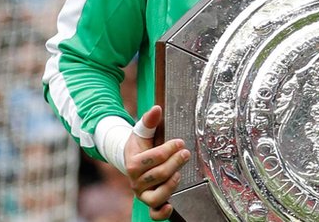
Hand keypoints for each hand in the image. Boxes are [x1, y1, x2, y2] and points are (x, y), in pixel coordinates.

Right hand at [124, 106, 190, 220]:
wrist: (133, 160)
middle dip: (175, 162)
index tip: (179, 142)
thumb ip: (149, 120)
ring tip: (180, 172)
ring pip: (157, 195)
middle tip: (185, 153)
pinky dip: (161, 213)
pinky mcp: (150, 201)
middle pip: (159, 175)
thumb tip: (157, 108)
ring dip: (172, 184)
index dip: (169, 149)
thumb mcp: (142, 131)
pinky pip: (153, 213)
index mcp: (133, 164)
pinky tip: (170, 207)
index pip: (153, 158)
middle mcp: (136, 181)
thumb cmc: (141, 146)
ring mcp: (143, 193)